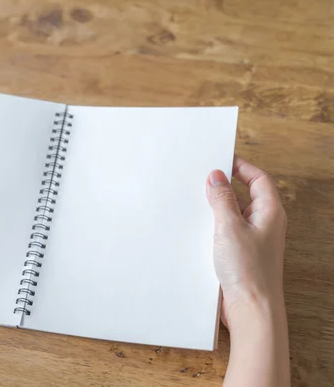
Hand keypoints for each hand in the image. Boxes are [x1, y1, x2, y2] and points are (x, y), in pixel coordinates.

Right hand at [206, 156, 286, 327]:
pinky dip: (212, 225)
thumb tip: (216, 177)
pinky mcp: (239, 254)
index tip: (221, 158)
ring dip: (216, 207)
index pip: (259, 179)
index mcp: (270, 213)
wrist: (250, 308)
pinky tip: (196, 227)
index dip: (241, 166)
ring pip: (233, 214)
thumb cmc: (249, 271)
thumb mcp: (230, 227)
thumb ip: (222, 199)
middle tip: (203, 178)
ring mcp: (252, 239)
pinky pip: (225, 231)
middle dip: (225, 185)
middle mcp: (264, 224)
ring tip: (196, 201)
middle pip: (246, 194)